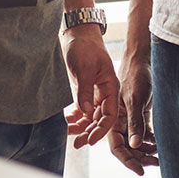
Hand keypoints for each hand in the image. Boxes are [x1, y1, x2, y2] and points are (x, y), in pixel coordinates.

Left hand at [61, 26, 118, 148]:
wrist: (77, 34)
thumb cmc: (84, 47)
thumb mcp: (84, 68)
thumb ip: (85, 90)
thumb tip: (85, 111)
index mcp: (110, 87)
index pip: (110, 115)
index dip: (101, 130)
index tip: (90, 140)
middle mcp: (104, 93)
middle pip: (100, 119)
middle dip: (89, 132)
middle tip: (77, 143)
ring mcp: (94, 92)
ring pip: (90, 116)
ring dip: (81, 127)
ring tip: (70, 135)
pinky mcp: (83, 90)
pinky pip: (82, 109)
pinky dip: (75, 117)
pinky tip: (67, 123)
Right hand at [106, 51, 157, 174]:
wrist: (143, 59)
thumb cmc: (136, 76)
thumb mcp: (135, 99)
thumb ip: (135, 122)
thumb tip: (134, 145)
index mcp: (114, 119)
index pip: (117, 147)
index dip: (127, 160)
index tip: (141, 171)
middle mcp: (121, 121)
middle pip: (127, 148)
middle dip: (140, 158)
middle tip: (155, 163)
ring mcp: (131, 118)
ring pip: (136, 142)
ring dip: (146, 151)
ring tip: (159, 157)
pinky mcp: (141, 113)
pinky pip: (144, 133)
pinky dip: (151, 141)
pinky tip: (159, 145)